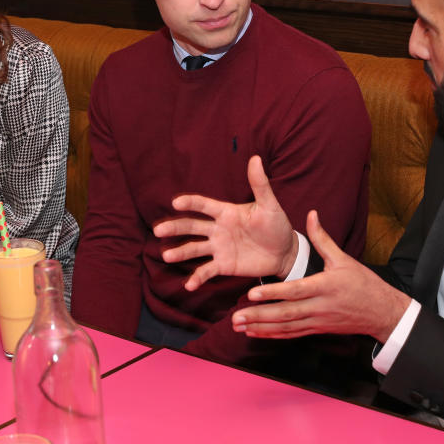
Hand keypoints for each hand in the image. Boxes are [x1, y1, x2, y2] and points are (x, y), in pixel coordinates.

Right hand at [154, 156, 297, 289]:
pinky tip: (188, 285)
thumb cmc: (277, 225)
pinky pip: (206, 270)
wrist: (285, 252)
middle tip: (159, 230)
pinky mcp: (223, 265)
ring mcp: (218, 248)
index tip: (176, 202)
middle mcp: (217, 229)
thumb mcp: (270, 205)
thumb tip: (256, 158)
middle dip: (175, 228)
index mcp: (226, 212)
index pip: (204, 205)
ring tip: (167, 256)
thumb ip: (260, 185)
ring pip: (194, 248)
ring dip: (180, 252)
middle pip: (192, 227)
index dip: (190, 203)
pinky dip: (197, 277)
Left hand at [231, 210, 410, 342]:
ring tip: (238, 326)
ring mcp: (317, 321)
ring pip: (285, 327)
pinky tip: (254, 333)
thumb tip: (311, 214)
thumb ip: (322, 239)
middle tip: (235, 318)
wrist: (382, 313)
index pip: (294, 291)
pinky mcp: (316, 330)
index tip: (251, 293)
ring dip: (260, 327)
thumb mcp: (344, 259)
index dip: (273, 293)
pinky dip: (272, 335)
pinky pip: (291, 334)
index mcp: (324, 286)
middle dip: (259, 316)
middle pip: (285, 313)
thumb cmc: (363, 283)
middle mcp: (319, 306)